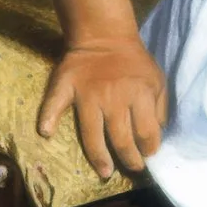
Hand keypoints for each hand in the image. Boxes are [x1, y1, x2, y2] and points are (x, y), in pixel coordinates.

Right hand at [37, 38, 167, 180]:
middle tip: (133, 168)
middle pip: (121, 138)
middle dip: (129, 159)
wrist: (105, 35)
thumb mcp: (157, 80)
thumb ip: (160, 108)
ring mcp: (88, 94)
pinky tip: (46, 132)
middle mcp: (114, 98)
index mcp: (139, 94)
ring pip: (92, 133)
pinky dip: (48, 117)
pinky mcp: (67, 87)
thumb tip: (157, 134)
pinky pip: (55, 103)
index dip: (149, 148)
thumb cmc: (134, 62)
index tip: (148, 155)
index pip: (146, 131)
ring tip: (105, 172)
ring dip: (99, 156)